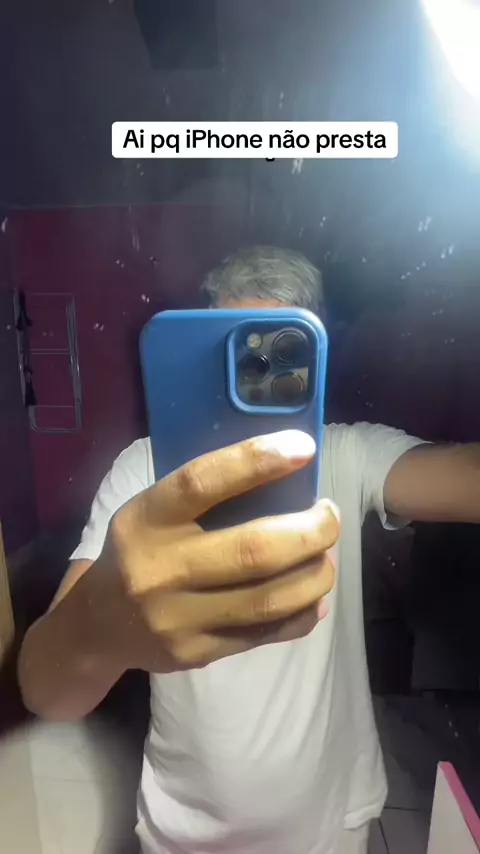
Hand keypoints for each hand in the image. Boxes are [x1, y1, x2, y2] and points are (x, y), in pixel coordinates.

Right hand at [96, 431, 338, 671]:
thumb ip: (204, 498)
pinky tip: (315, 597)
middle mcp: (160, 569)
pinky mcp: (195, 653)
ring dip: (315, 574)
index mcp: (146, 519)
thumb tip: (285, 478)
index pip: (201, 483)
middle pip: (253, 551)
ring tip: (327, 556)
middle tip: (330, 516)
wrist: (98, 623)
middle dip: (310, 531)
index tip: (303, 448)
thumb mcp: (152, 511)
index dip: (255, 461)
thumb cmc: (140, 549)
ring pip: (268, 599)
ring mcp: (177, 618)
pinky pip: (265, 634)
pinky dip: (302, 613)